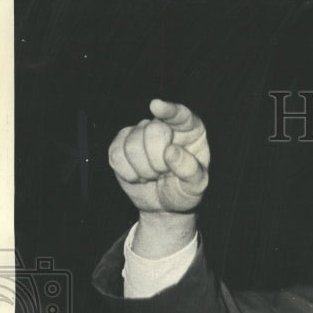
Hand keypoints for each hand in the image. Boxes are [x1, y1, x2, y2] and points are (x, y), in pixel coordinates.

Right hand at [108, 98, 209, 212]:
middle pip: (152, 131)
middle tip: (164, 173)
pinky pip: (117, 154)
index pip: (180, 114)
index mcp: (189, 130)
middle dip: (157, 160)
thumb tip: (171, 151)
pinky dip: (128, 173)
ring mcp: (140, 132)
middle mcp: (164, 125)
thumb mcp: (195, 187)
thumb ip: (190, 171)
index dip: (168, 110)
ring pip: (132, 144)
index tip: (156, 107)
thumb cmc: (184, 191)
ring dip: (143, 170)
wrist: (164, 206)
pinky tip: (138, 176)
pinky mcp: (120, 144)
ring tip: (153, 176)